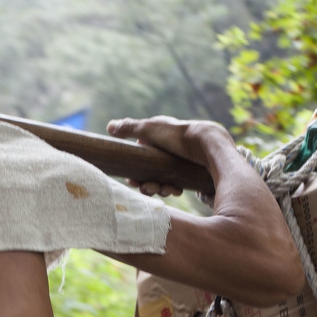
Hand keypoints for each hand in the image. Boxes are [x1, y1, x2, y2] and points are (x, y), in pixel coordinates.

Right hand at [107, 116, 230, 195]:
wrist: (207, 144)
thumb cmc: (176, 135)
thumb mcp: (148, 129)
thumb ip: (128, 128)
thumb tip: (109, 126)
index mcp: (155, 140)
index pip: (138, 160)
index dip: (134, 173)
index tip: (133, 182)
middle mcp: (165, 150)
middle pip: (149, 173)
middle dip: (147, 183)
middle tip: (149, 188)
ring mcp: (177, 162)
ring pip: (162, 180)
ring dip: (159, 188)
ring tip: (165, 189)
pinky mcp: (188, 173)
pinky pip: (176, 184)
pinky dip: (173, 188)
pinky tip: (176, 189)